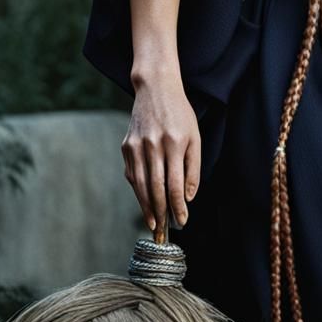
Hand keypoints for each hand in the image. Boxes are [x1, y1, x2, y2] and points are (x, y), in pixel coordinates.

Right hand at [122, 68, 200, 232]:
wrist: (155, 89)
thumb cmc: (180, 114)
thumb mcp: (195, 137)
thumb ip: (193, 168)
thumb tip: (188, 197)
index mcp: (175, 143)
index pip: (175, 184)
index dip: (178, 207)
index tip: (182, 222)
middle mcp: (154, 145)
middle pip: (156, 188)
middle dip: (161, 213)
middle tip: (165, 232)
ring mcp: (137, 146)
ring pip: (140, 185)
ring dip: (147, 208)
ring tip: (154, 224)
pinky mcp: (126, 146)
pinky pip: (132, 174)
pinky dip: (138, 190)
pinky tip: (145, 201)